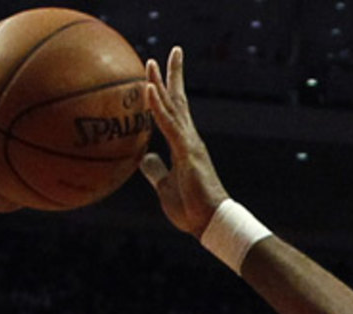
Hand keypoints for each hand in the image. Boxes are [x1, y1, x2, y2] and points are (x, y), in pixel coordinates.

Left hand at [140, 47, 227, 237]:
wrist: (209, 222)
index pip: (174, 113)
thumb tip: (143, 158)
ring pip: (173, 107)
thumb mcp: (165, 187)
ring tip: (151, 62)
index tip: (158, 75)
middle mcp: (188, 139)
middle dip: (171, 76)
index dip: (165, 93)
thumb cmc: (190, 209)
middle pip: (178, 101)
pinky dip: (157, 106)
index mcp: (183, 146)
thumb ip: (156, 171)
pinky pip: (169, 124)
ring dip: (160, 83)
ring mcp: (189, 143)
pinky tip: (148, 90)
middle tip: (170, 51)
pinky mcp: (187, 151)